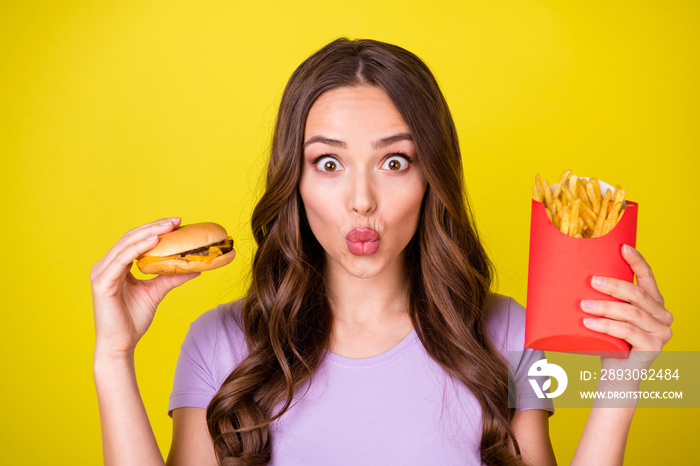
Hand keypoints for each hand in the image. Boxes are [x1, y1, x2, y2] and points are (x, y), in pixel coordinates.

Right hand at [91, 218, 199, 358]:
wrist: (121, 345)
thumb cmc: (133, 320)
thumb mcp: (156, 292)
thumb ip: (172, 277)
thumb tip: (195, 267)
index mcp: (115, 266)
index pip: (135, 240)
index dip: (154, 229)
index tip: (176, 223)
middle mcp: (105, 266)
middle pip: (130, 238)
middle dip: (154, 227)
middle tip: (176, 220)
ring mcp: (101, 273)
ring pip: (126, 244)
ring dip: (149, 233)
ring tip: (168, 226)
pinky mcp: (102, 282)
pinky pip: (122, 259)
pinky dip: (138, 248)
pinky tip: (154, 241)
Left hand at [579, 245, 672, 387]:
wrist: (617, 373)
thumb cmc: (610, 340)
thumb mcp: (610, 314)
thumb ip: (606, 298)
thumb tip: (576, 274)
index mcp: (654, 302)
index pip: (648, 276)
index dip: (637, 261)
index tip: (622, 247)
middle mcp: (662, 315)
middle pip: (637, 294)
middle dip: (614, 285)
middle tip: (592, 280)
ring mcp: (661, 332)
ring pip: (631, 313)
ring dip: (605, 306)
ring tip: (584, 304)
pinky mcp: (653, 347)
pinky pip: (628, 332)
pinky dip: (606, 325)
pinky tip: (590, 323)